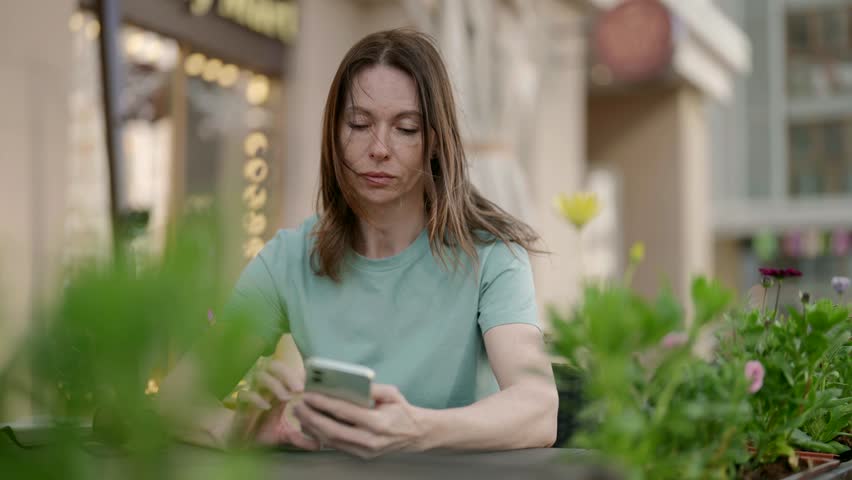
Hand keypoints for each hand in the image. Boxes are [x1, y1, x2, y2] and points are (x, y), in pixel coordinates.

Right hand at [228, 357, 318, 449]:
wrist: (238, 441)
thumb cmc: (261, 432)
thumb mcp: (284, 435)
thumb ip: (301, 438)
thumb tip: (318, 444)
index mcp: (277, 390)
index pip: (286, 372)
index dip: (296, 373)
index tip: (309, 382)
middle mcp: (264, 388)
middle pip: (273, 367)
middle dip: (287, 374)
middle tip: (300, 388)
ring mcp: (252, 394)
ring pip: (260, 376)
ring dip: (274, 384)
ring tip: (286, 398)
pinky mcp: (240, 405)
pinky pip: (245, 394)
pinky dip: (256, 398)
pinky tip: (266, 407)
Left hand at [294, 384, 427, 458]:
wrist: (415, 434)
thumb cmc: (402, 411)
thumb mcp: (392, 394)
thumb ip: (372, 388)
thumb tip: (349, 381)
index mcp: (378, 422)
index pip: (344, 412)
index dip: (324, 403)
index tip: (308, 395)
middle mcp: (369, 440)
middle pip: (332, 430)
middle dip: (311, 418)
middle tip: (298, 405)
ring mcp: (364, 451)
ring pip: (331, 441)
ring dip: (312, 428)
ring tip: (301, 415)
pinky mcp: (361, 455)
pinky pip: (336, 446)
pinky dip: (321, 436)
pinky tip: (312, 426)